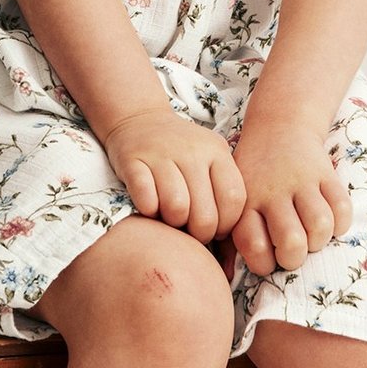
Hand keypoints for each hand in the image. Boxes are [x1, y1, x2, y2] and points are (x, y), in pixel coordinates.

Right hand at [102, 107, 246, 245]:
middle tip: (191, 229)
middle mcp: (192, 151)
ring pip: (177, 208)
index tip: (216, 230)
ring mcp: (161, 154)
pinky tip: (150, 207)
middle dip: (200, 233)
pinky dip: (148, 211)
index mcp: (216, 152)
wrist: (139, 119)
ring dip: (173, 223)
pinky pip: (145, 199)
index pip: (234, 199)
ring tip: (170, 217)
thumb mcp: (211, 159)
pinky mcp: (132, 161)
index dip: (227, 225)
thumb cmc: (181, 152)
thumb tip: (230, 247)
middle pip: (205, 214)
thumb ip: (224, 192)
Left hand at [215, 117, 351, 280]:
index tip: (267, 259)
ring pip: (320, 225)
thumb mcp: (234, 200)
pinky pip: (343, 208)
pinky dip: (340, 223)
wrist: (279, 126)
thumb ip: (229, 239)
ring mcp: (301, 180)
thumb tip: (225, 278)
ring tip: (310, 237)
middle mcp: (273, 191)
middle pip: (292, 241)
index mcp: (246, 202)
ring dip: (319, 241)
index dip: (265, 264)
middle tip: (291, 251)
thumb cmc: (253, 176)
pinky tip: (328, 221)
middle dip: (295, 258)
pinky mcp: (326, 173)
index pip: (255, 246)